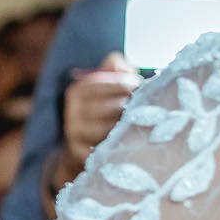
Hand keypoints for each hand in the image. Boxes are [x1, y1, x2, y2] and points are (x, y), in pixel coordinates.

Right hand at [55, 53, 140, 180]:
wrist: (81, 145)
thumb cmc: (103, 108)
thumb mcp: (106, 83)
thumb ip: (116, 68)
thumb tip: (122, 66)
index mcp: (77, 91)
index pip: (100, 82)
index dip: (123, 83)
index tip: (139, 85)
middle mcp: (72, 111)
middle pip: (108, 106)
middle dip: (130, 105)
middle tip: (147, 105)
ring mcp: (75, 133)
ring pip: (108, 129)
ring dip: (128, 125)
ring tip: (143, 122)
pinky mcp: (80, 153)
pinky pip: (105, 147)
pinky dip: (120, 143)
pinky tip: (132, 139)